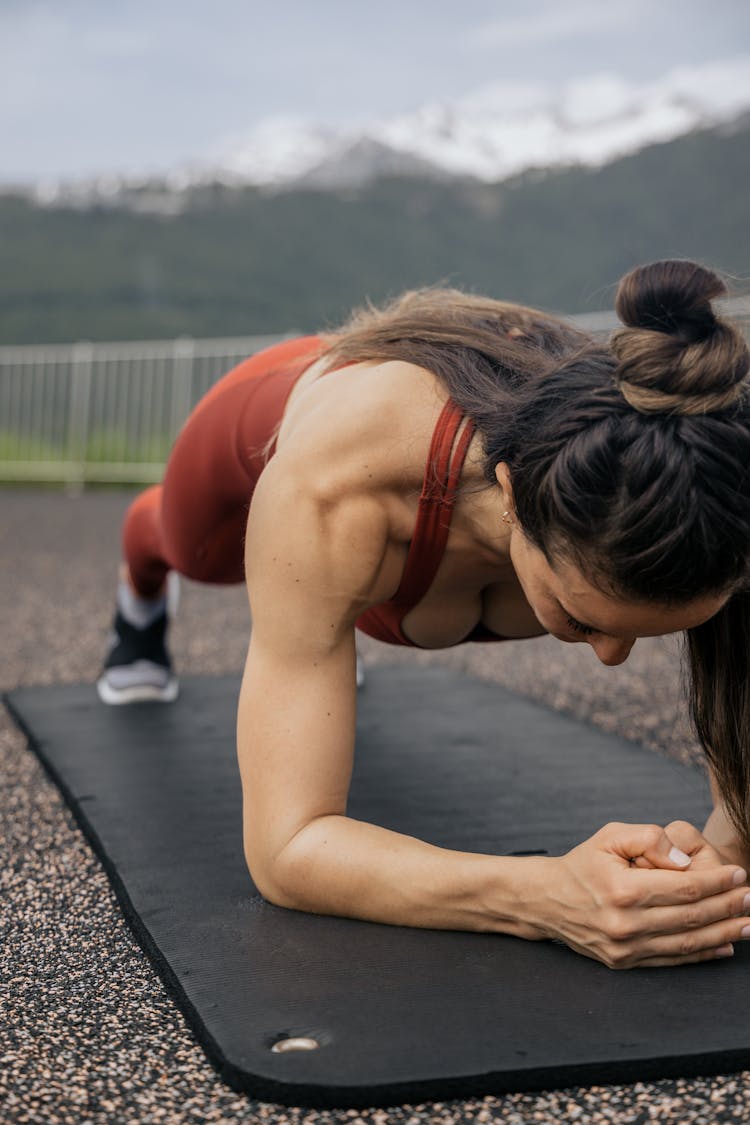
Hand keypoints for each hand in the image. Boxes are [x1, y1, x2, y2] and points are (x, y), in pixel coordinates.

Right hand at [541, 821, 748, 968]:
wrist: (547, 900)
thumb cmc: (583, 863)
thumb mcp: (609, 836)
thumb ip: (648, 838)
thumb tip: (684, 860)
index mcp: (623, 890)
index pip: (685, 888)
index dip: (716, 882)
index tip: (738, 875)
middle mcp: (626, 924)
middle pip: (691, 917)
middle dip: (727, 907)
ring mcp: (626, 948)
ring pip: (687, 943)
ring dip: (723, 933)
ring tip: (747, 923)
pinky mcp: (625, 963)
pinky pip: (671, 960)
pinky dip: (702, 954)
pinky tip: (724, 945)